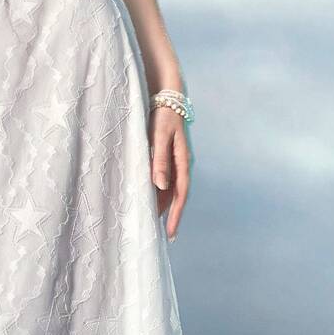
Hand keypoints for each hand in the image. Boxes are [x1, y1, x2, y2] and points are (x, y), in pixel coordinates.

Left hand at [148, 106, 190, 241]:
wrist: (166, 97)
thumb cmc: (162, 116)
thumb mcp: (159, 137)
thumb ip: (159, 160)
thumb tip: (161, 186)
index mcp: (183, 161)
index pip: (181, 194)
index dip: (176, 215)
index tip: (170, 233)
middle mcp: (182, 165)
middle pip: (176, 196)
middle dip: (170, 215)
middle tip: (162, 236)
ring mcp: (176, 162)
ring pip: (170, 190)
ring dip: (163, 205)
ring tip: (152, 223)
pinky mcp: (169, 158)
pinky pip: (165, 181)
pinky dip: (158, 193)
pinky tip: (150, 201)